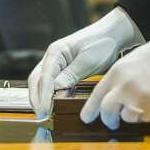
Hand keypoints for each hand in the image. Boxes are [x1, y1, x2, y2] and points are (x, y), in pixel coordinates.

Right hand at [27, 8, 142, 119]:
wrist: (112, 34)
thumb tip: (55, 89)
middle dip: (36, 98)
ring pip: (39, 81)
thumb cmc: (102, 44)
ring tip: (43, 112)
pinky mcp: (61, 67)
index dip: (43, 96)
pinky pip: (48, 81)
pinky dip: (46, 93)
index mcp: (56, 52)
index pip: (44, 77)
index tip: (45, 110)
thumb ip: (70, 74)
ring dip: (39, 96)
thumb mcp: (88, 61)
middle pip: (36, 79)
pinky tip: (50, 103)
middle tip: (41, 115)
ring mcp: (55, 62)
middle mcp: (52, 56)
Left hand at [80, 28, 149, 129]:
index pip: (96, 95)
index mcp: (117, 72)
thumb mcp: (131, 61)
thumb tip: (111, 95)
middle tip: (112, 122)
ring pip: (126, 118)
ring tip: (142, 102)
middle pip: (107, 112)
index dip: (90, 109)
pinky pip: (144, 119)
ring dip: (131, 115)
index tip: (86, 118)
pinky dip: (146, 114)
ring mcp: (138, 98)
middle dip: (108, 120)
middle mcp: (124, 86)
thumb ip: (119, 78)